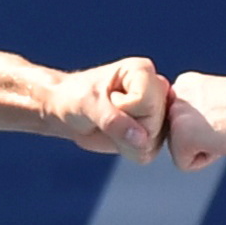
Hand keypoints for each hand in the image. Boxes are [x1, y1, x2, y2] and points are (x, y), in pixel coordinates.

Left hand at [53, 57, 171, 161]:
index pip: (148, 104)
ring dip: (125, 141)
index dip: (124, 111)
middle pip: (153, 126)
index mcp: (143, 71)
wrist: (67, 110)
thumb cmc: (75, 98)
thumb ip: (113, 121)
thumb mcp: (87, 104)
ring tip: (111, 124)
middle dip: (125, 129)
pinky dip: (127, 150)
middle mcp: (157, 90)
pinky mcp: (154, 132)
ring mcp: (159, 112)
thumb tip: (142, 140)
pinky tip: (116, 135)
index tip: (108, 100)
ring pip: (152, 142)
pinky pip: (147, 153)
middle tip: (107, 115)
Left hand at [161, 73, 225, 169]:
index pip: (183, 121)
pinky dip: (205, 160)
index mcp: (186, 83)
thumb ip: (201, 110)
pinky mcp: (180, 136)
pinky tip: (221, 140)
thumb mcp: (220, 101)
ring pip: (180, 150)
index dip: (207, 128)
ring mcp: (176, 114)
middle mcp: (176, 94)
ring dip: (204, 148)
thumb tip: (195, 129)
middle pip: (178, 136)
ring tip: (225, 130)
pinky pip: (184, 163)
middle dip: (202, 139)